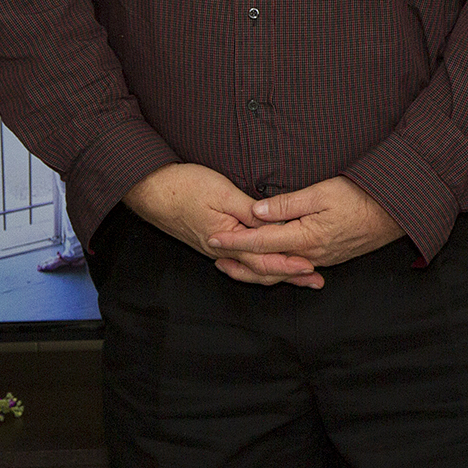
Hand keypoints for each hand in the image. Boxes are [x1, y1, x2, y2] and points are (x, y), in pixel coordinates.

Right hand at [123, 162, 321, 287]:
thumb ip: (250, 212)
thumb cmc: (186, 187)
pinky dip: (260, 265)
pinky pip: (242, 260)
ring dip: (277, 272)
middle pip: (261, 269)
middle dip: (290, 275)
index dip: (289, 264)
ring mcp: (217, 248)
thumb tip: (276, 225)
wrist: (152, 190)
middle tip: (316, 280)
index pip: (264, 260)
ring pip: (251, 267)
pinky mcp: (213, 242)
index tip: (312, 267)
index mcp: (227, 241)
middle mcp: (222, 251)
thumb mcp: (223, 194)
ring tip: (300, 276)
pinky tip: (268, 264)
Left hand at [206, 176, 403, 283]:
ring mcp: (321, 259)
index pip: (261, 242)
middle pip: (266, 263)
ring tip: (235, 261)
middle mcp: (310, 255)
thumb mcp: (323, 192)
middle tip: (214, 256)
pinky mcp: (330, 258)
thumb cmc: (362, 197)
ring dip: (255, 265)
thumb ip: (288, 204)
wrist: (396, 213)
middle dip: (239, 260)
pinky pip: (296, 267)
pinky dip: (277, 266)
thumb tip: (257, 211)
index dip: (234, 241)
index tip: (212, 238)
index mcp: (305, 238)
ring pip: (280, 268)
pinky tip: (271, 261)